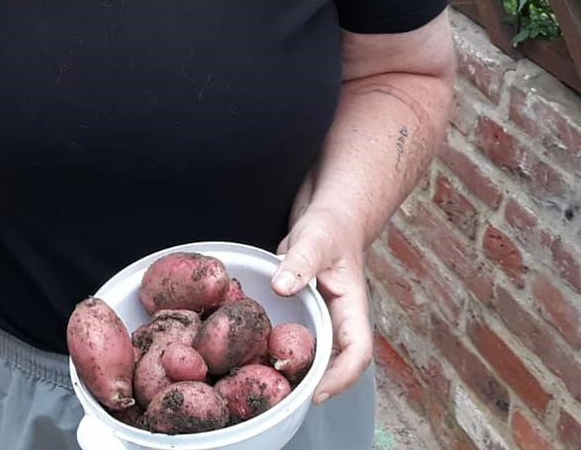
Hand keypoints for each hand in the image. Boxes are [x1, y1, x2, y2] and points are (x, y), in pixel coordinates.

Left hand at [272, 206, 371, 405]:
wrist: (328, 215)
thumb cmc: (330, 226)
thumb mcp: (315, 240)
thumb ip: (299, 263)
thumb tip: (281, 287)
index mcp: (352, 308)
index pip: (357, 353)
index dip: (341, 377)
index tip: (317, 392)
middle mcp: (338, 319)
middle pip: (334, 362)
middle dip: (313, 382)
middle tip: (283, 396)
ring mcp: (320, 316)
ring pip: (312, 352)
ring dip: (295, 368)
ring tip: (266, 381)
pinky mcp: (301, 309)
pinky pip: (293, 334)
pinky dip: (278, 345)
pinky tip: (253, 351)